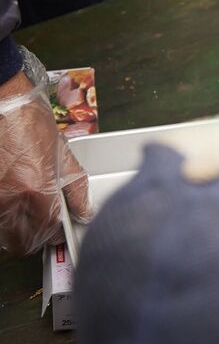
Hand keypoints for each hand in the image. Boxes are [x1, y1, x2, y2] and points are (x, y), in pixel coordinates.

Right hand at [0, 56, 91, 255]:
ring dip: (17, 228)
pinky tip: (13, 198)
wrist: (3, 102)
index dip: (55, 235)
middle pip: (21, 241)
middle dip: (35, 238)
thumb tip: (85, 210)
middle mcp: (9, 198)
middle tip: (44, 226)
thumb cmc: (30, 123)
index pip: (47, 232)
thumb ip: (76, 187)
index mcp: (36, 190)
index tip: (59, 231)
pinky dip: (3, 214)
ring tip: (28, 209)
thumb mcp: (63, 154)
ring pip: (4, 231)